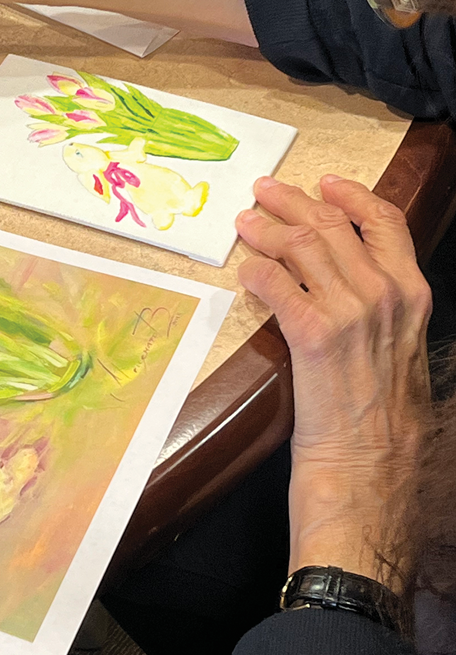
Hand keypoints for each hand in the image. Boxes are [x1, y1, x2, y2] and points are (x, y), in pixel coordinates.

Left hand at [235, 175, 431, 580]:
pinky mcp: (313, 335)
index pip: (384, 223)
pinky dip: (256, 272)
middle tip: (264, 192)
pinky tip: (244, 271)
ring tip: (244, 223)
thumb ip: (380, 311)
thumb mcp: (399, 351)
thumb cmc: (383, 418)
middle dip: (294, 201)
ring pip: (302, 247)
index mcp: (411, 294)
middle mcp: (385, 294)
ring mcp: (350, 312)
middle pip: (333, 225)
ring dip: (266, 229)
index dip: (350, 195)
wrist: (372, 470)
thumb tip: (347, 283)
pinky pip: (276, 285)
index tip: (324, 183)